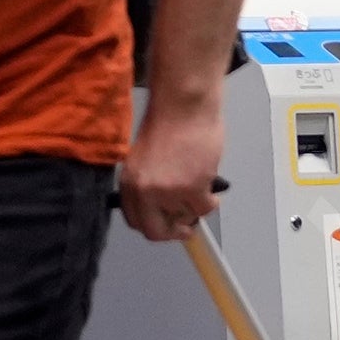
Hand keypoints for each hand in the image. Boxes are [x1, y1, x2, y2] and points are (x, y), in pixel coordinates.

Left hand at [119, 87, 224, 245]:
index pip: (135, 221)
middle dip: (173, 233)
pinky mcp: (192, 188)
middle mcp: (143, 191)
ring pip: (186, 218)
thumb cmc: (167, 125)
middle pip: (156, 232)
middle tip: (186, 229)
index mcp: (128, 182)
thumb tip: (161, 209)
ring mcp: (167, 192)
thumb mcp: (143, 160)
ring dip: (196, 207)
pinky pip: (205, 208)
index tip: (166, 226)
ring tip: (200, 186)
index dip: (153, 227)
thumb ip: (147, 184)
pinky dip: (211, 201)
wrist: (183, 107)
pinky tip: (210, 185)